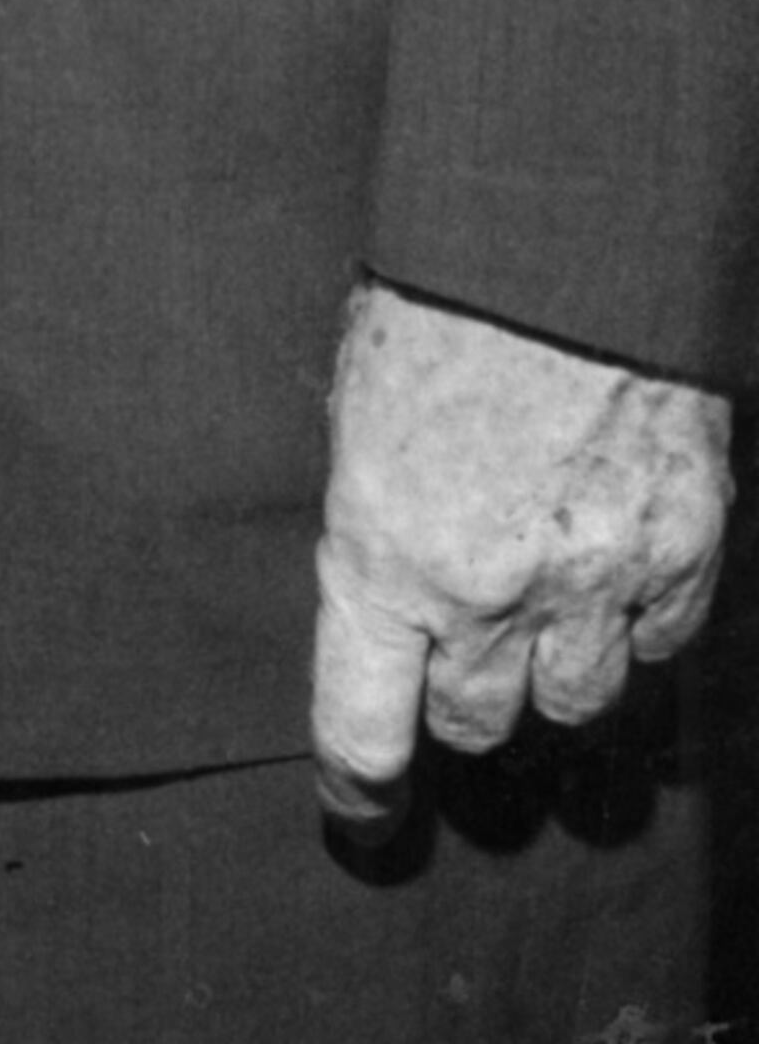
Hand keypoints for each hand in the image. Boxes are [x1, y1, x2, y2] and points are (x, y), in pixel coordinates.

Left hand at [308, 273, 729, 827]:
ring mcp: (597, 580)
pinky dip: (638, 626)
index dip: (359, 785)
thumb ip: (377, 515)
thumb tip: (394, 596)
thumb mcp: (359, 407)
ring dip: (554, 675)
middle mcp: (490, 591)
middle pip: (478, 727)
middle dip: (464, 703)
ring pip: (577, 703)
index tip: (362, 807)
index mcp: (384, 552)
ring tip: (541, 620)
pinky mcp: (683, 551)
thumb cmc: (436, 301)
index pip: (362, 728)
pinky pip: (662, 644)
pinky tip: (616, 577)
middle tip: (462, 666)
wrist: (566, 236)